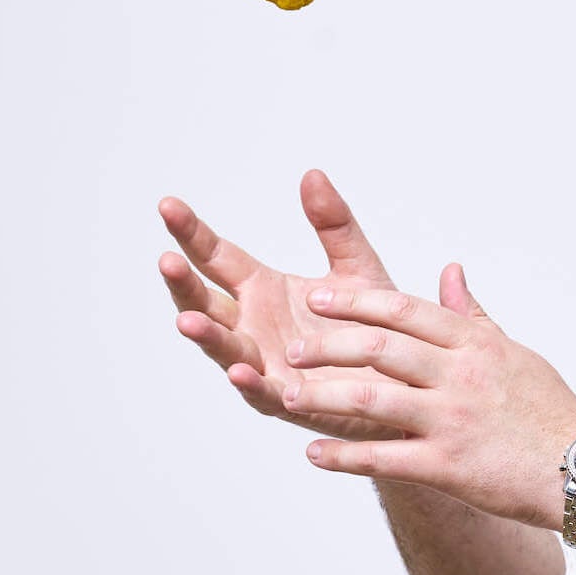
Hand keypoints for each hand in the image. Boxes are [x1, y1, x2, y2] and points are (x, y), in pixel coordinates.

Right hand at [158, 170, 400, 440]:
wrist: (409, 376)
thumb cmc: (376, 324)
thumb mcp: (356, 265)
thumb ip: (334, 224)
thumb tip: (312, 174)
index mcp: (263, 290)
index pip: (218, 256)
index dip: (193, 233)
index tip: (168, 205)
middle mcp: (254, 325)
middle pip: (206, 302)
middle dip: (184, 283)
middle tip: (166, 259)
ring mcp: (266, 363)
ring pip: (225, 348)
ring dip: (205, 336)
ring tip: (187, 319)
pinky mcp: (290, 400)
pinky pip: (263, 393)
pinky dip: (249, 382)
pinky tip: (239, 370)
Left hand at [281, 266, 575, 524]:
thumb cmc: (551, 412)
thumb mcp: (514, 353)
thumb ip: (473, 316)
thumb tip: (451, 272)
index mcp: (476, 344)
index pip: (405, 311)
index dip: (356, 303)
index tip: (319, 300)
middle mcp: (461, 376)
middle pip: (381, 348)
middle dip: (328, 345)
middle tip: (292, 346)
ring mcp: (453, 420)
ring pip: (372, 400)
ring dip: (322, 396)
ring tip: (286, 394)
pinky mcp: (449, 466)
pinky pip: (385, 458)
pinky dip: (345, 456)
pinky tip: (314, 454)